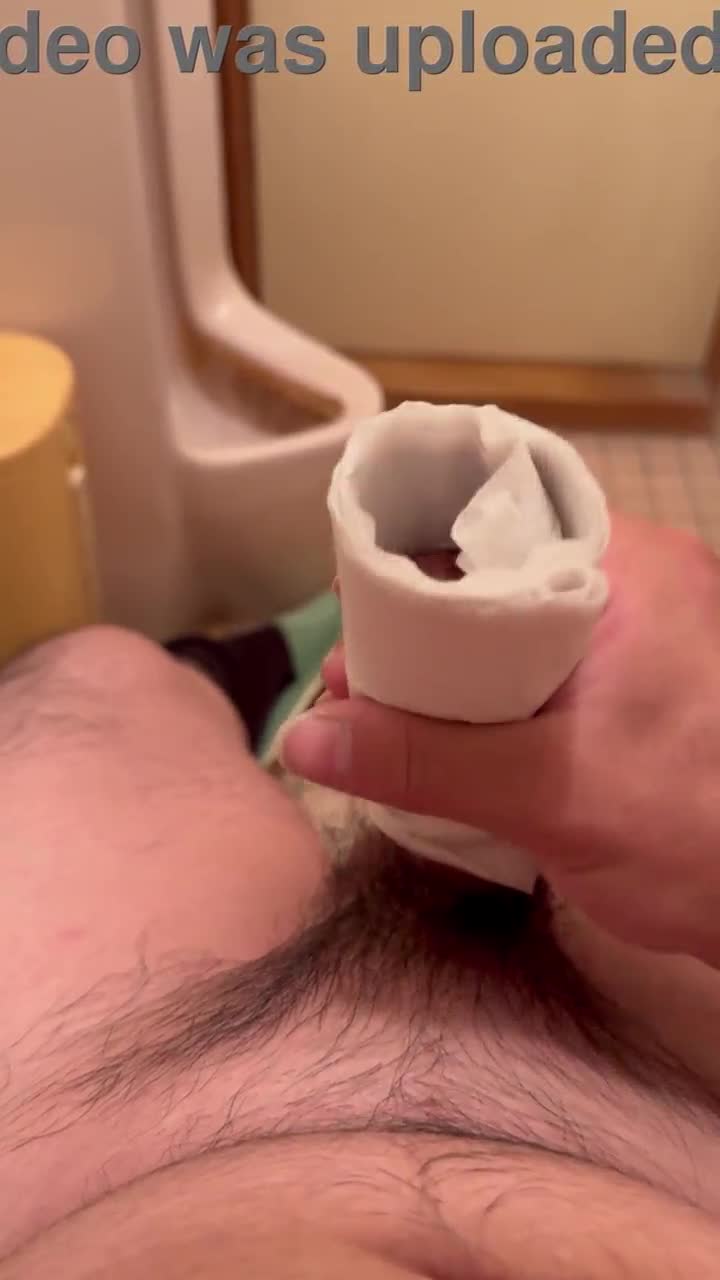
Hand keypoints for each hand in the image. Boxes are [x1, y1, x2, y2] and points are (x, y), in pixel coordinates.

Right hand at [281, 516, 719, 967]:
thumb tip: (301, 740)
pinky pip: (541, 672)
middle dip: (419, 624)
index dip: (417, 550)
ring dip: (449, 669)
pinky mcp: (637, 694)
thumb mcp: (545, 792)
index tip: (353, 603)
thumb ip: (421, 763)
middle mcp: (639, 585)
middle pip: (501, 576)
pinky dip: (488, 699)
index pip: (503, 518)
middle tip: (352, 677)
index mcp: (632, 568)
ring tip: (376, 712)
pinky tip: (437, 736)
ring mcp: (643, 641)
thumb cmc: (693, 836)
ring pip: (517, 629)